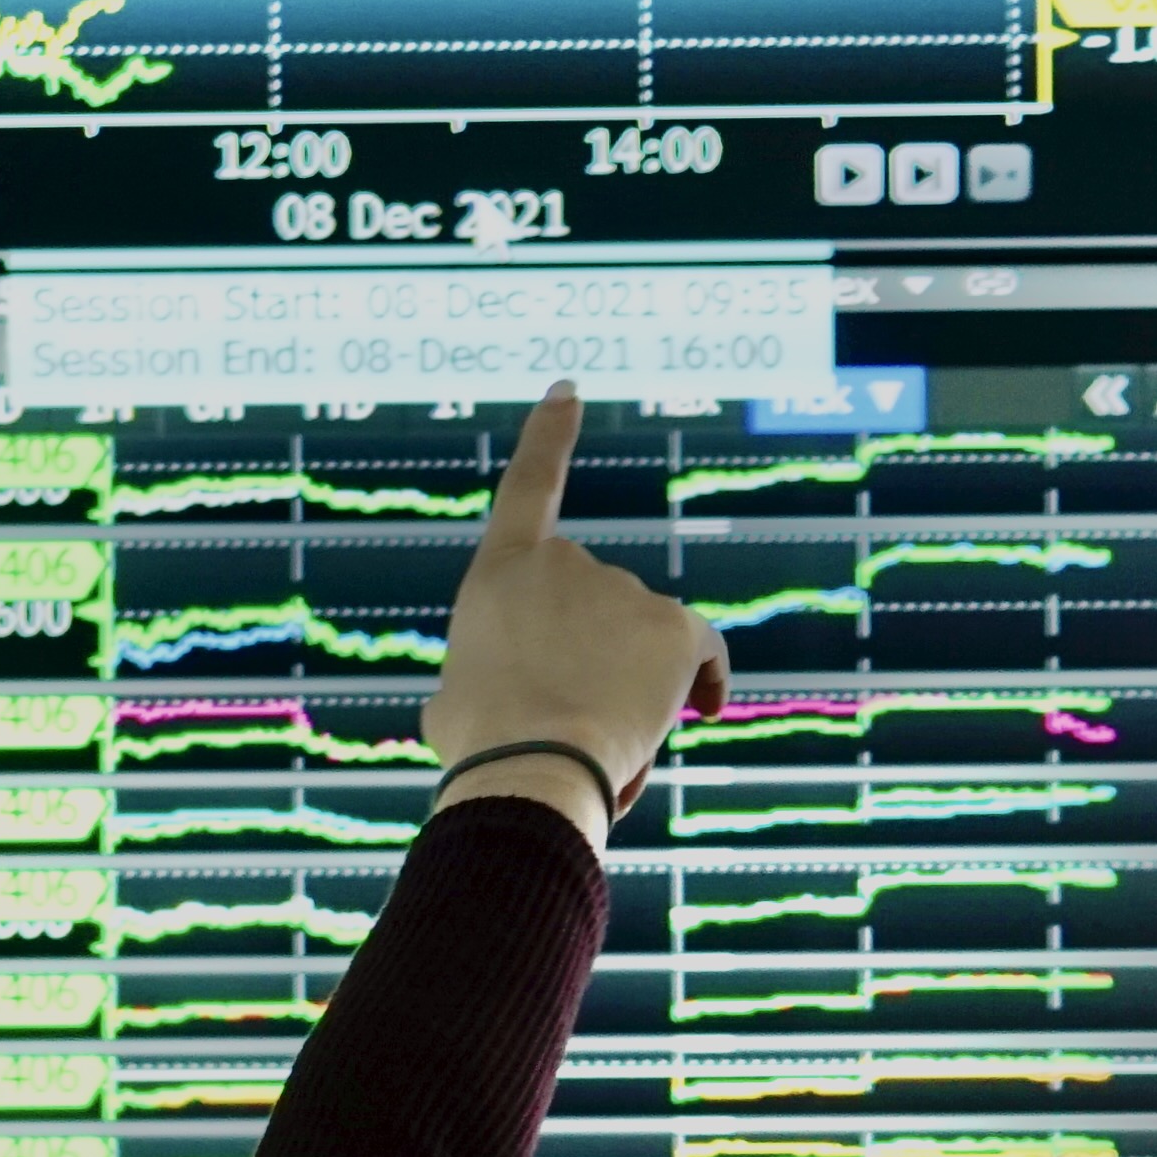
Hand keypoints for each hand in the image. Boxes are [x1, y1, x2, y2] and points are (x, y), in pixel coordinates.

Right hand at [423, 383, 729, 840]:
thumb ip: (480, 679)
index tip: (569, 391)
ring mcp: (622, 589)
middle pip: (600, 607)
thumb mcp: (454, 704)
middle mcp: (564, 564)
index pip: (529, 487)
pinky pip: (701, 652)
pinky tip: (701, 713)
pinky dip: (702, 680)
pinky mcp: (674, 623)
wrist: (527, 766)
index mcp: (500, 575)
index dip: (550, 436)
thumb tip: (481, 699)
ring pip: (646, 641)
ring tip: (602, 741)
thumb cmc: (482, 747)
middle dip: (599, 659)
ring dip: (637, 686)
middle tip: (573, 721)